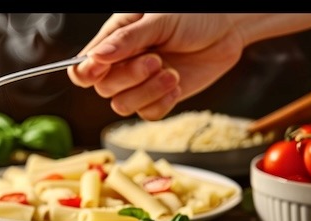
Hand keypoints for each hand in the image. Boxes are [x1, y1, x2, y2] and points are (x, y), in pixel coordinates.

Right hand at [68, 13, 246, 120]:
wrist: (227, 30)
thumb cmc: (194, 16)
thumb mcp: (158, 20)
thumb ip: (127, 39)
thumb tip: (97, 55)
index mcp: (113, 41)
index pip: (83, 67)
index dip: (86, 72)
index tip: (100, 68)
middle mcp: (122, 65)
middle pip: (103, 88)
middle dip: (130, 77)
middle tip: (155, 60)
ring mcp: (139, 84)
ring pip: (122, 106)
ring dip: (148, 92)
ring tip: (171, 73)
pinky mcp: (158, 98)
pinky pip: (148, 114)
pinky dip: (162, 102)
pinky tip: (176, 84)